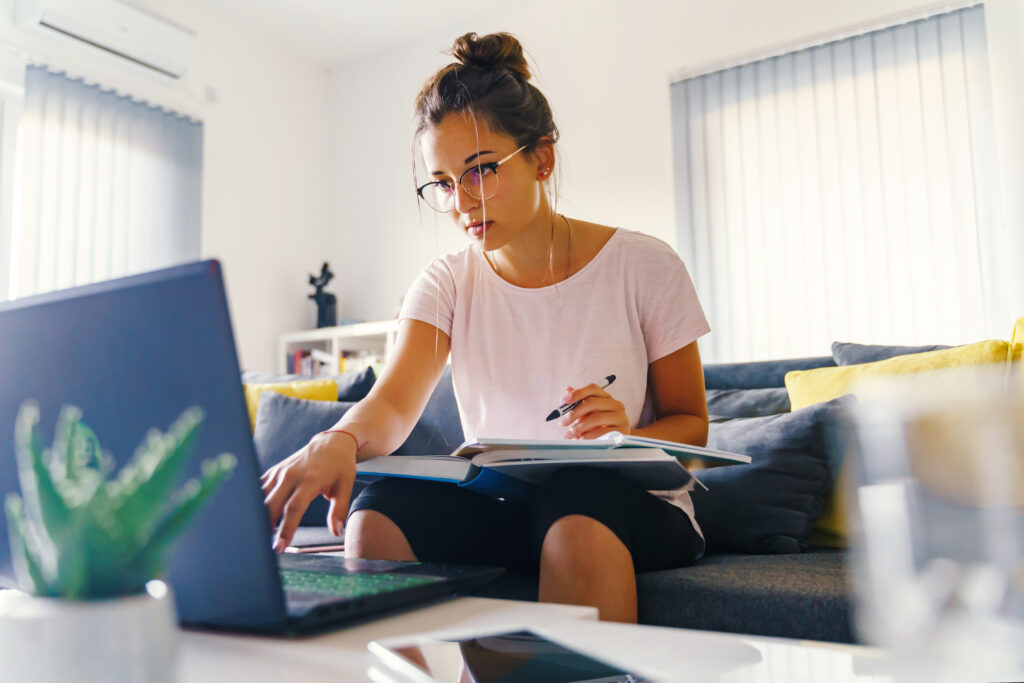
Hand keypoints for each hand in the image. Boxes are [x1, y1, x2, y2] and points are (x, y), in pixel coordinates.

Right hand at [259, 431, 356, 551]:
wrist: (331, 443)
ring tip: (260, 534)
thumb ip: (339, 509)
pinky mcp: (274, 471)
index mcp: (310, 480)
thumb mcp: (345, 486)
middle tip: (265, 546)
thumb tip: (337, 532)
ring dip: (259, 516)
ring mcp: (281, 472)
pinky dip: (255, 503)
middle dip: (267, 527)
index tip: (280, 547)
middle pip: (272, 504)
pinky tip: (255, 517)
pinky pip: (260, 488)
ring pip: (262, 497)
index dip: (286, 529)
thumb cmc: (340, 467)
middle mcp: (291, 475)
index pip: (294, 508)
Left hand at [558, 383, 630, 439]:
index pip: (593, 388)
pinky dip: (589, 435)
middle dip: (574, 413)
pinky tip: (581, 438)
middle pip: (592, 403)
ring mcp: (621, 417)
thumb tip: (567, 390)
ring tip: (569, 434)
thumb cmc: (600, 425)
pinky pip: (603, 432)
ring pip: (596, 418)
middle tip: (563, 423)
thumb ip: (579, 402)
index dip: (577, 393)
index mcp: (606, 397)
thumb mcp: (589, 414)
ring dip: (579, 427)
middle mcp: (616, 404)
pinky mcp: (623, 430)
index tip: (563, 400)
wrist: (618, 440)